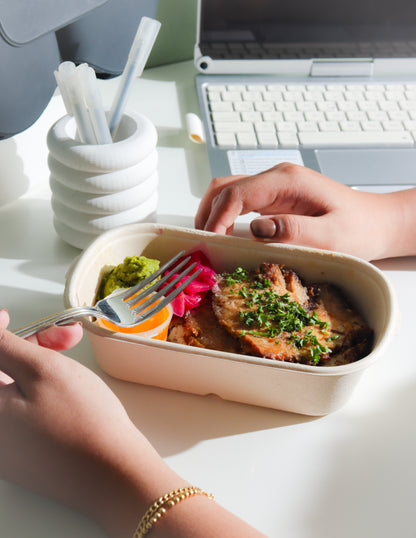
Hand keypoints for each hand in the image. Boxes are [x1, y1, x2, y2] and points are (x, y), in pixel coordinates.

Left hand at [0, 310, 166, 535]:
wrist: (114, 472)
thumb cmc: (82, 421)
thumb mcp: (42, 370)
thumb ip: (3, 346)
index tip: (9, 319)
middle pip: (0, 373)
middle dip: (28, 347)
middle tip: (62, 337)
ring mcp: (8, 446)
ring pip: (15, 389)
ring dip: (40, 365)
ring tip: (74, 359)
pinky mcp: (27, 453)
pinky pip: (26, 409)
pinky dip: (43, 390)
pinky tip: (70, 384)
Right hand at [195, 163, 414, 260]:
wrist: (376, 222)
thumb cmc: (359, 228)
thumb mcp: (332, 236)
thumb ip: (294, 231)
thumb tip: (256, 228)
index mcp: (287, 181)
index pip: (237, 193)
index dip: (217, 218)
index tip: (210, 241)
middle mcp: (277, 179)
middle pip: (225, 187)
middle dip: (208, 213)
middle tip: (203, 242)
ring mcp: (275, 187)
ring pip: (229, 192)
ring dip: (214, 214)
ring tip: (210, 240)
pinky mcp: (276, 198)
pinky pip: (242, 202)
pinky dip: (226, 217)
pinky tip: (227, 235)